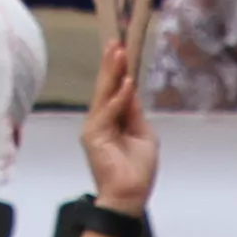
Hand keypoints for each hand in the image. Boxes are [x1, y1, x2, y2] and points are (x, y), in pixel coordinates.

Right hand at [78, 43, 159, 212]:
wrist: (130, 196)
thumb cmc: (137, 171)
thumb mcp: (143, 135)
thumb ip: (135, 113)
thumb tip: (132, 90)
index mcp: (112, 120)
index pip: (114, 90)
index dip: (118, 70)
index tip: (122, 49)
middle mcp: (99, 121)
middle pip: (105, 87)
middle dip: (111, 64)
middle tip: (115, 40)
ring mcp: (94, 128)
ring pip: (103, 95)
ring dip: (112, 73)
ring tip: (118, 52)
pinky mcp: (93, 137)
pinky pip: (107, 113)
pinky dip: (118, 98)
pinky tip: (126, 84)